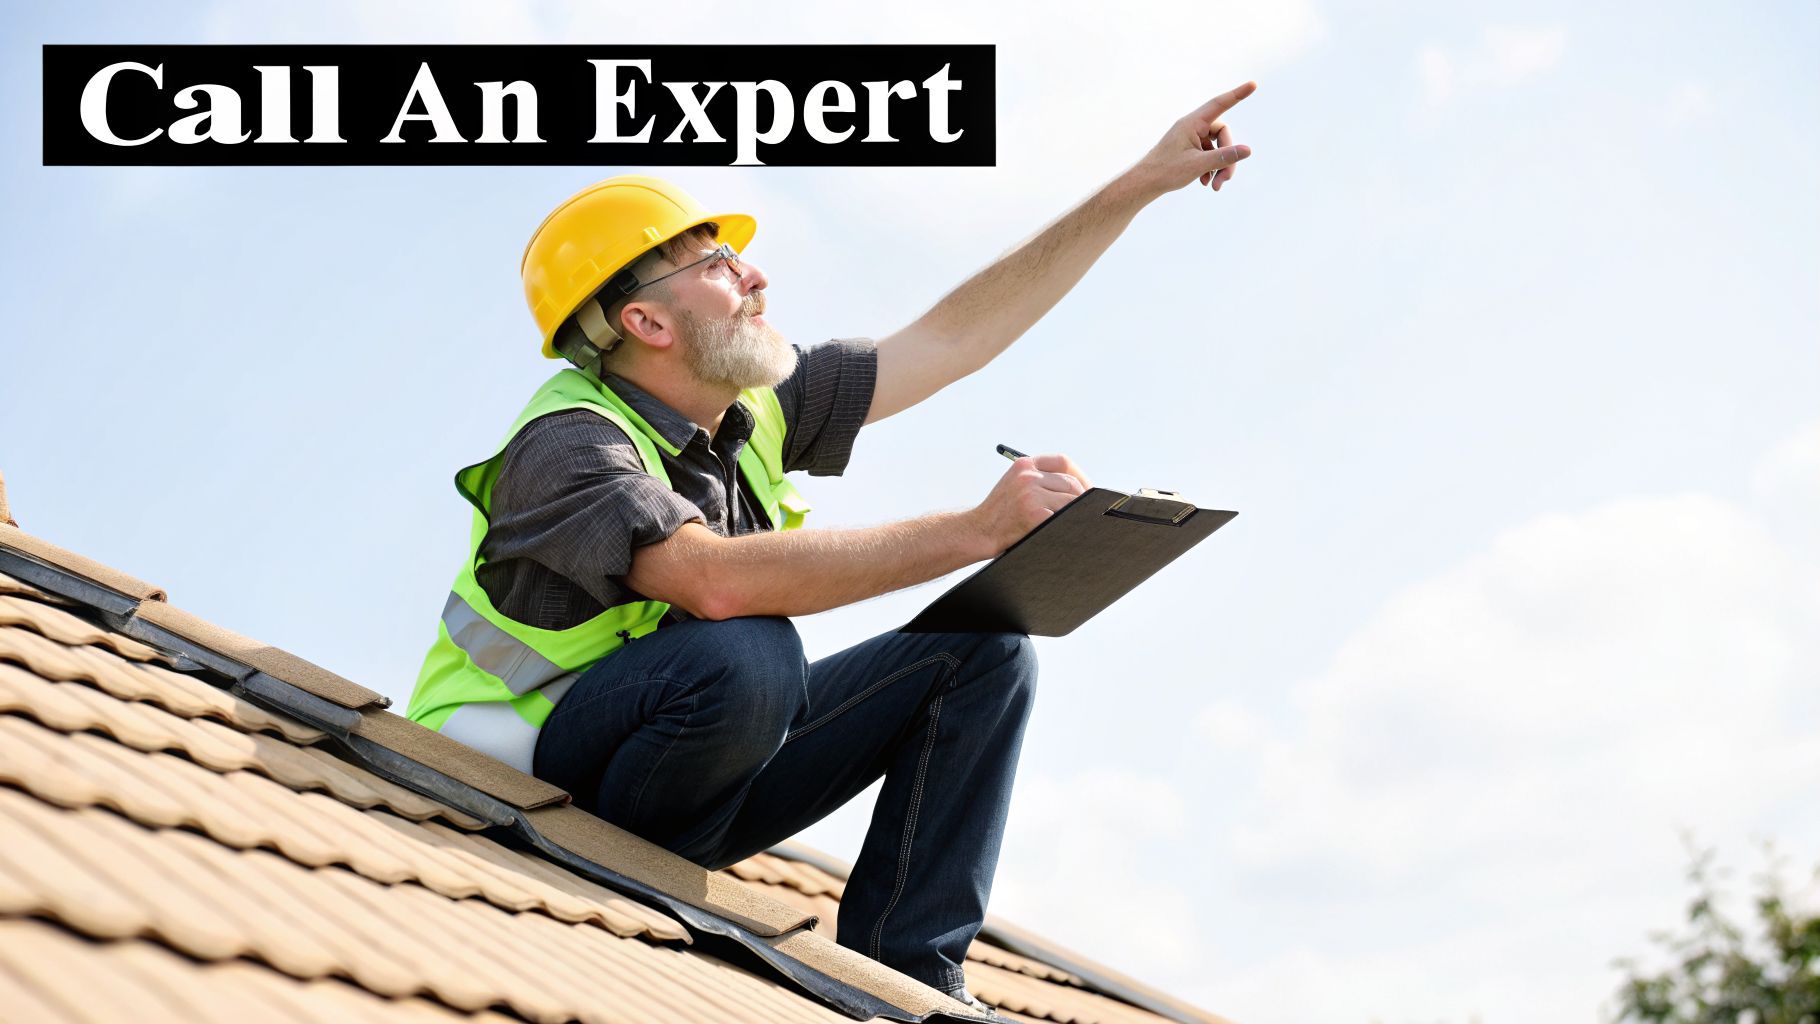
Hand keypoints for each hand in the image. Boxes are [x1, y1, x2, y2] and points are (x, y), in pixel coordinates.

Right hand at [967, 453, 1092, 556]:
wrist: (978, 532)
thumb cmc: (999, 513)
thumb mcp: (1014, 485)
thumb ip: (1039, 480)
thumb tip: (1077, 488)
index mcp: (1024, 465)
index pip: (1063, 462)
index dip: (1079, 476)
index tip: (1086, 489)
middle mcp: (1028, 476)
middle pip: (1071, 483)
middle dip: (1081, 499)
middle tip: (1085, 512)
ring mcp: (1031, 494)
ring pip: (1071, 501)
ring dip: (1074, 514)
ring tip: (1071, 523)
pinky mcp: (1035, 514)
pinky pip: (1064, 517)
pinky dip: (1068, 525)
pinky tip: (1064, 530)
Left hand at [1126, 81, 1256, 200]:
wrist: (1144, 183)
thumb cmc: (1166, 171)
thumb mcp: (1198, 165)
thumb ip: (1224, 157)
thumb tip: (1248, 150)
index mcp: (1192, 123)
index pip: (1220, 104)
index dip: (1238, 94)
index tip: (1253, 84)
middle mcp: (1192, 126)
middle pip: (1222, 135)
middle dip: (1227, 158)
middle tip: (1225, 180)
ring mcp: (1190, 137)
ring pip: (1216, 147)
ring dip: (1219, 166)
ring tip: (1214, 186)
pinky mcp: (1189, 148)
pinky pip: (1208, 153)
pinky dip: (1210, 168)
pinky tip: (1204, 182)